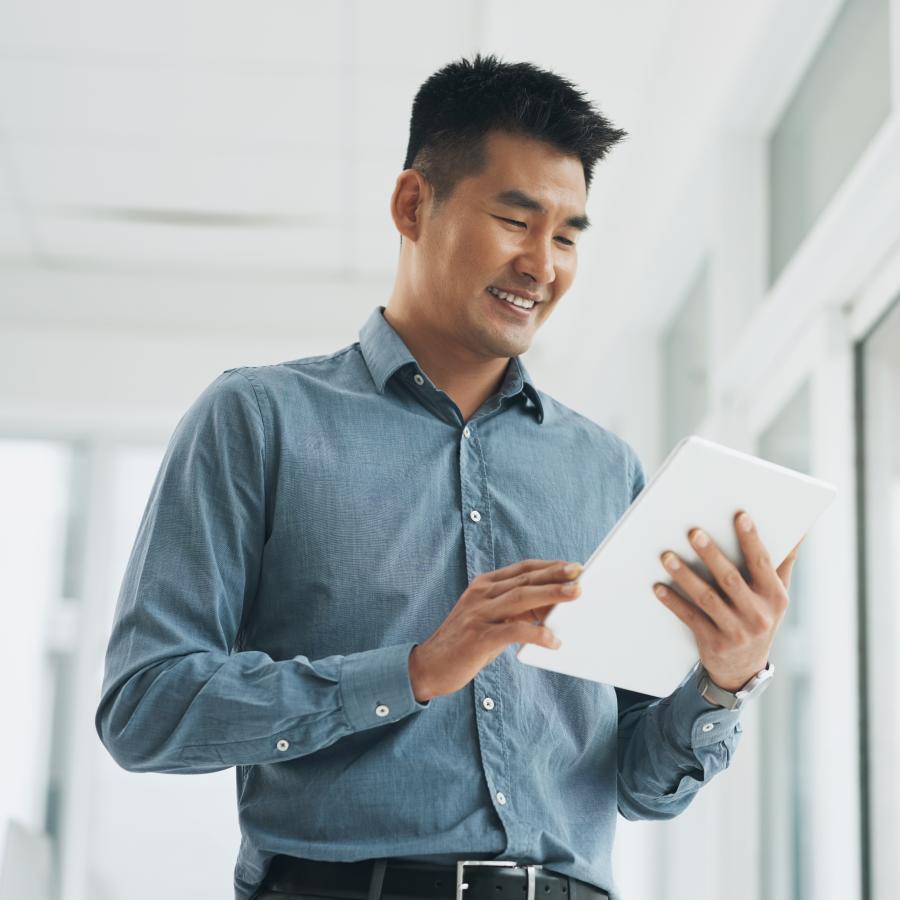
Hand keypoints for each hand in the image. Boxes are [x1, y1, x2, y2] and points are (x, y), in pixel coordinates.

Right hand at [408, 559, 582, 701]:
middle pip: (524, 579)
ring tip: (575, 594)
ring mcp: (478, 614)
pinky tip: (553, 641)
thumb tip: (551, 606)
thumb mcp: (489, 619)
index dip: (548, 566)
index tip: (572, 565)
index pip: (522, 569)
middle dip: (554, 575)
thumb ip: (514, 610)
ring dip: (550, 594)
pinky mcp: (478, 638)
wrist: (429, 666)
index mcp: (483, 585)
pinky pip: (513, 631)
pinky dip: (536, 634)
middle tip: (579, 572)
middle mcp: (481, 595)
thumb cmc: (465, 643)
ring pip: (521, 598)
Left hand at [653, 511, 802, 691]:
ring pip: (707, 598)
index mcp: (775, 597)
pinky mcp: (713, 643)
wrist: (744, 669)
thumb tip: (800, 530)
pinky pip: (690, 618)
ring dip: (685, 576)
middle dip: (711, 554)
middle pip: (731, 580)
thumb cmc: (759, 618)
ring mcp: (735, 631)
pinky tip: (658, 587)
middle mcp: (758, 615)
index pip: (762, 564)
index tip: (740, 516)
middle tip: (693, 532)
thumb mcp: (776, 595)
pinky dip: (674, 602)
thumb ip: (783, 562)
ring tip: (667, 556)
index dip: (752, 540)